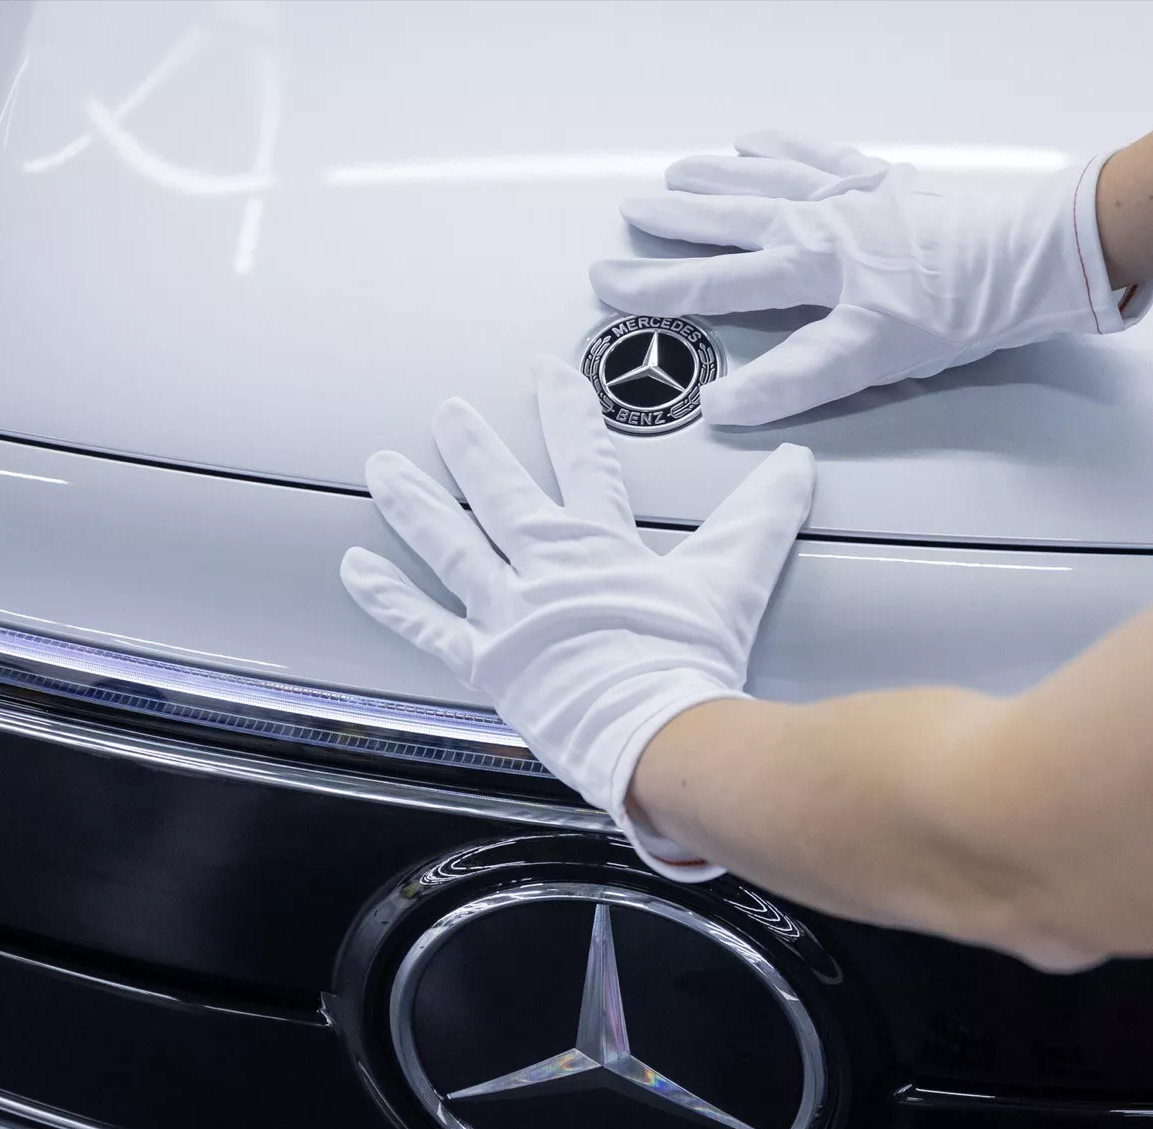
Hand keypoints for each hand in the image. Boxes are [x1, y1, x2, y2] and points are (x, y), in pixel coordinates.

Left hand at [341, 357, 814, 880]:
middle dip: (471, 445)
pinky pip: (425, 625)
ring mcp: (506, 613)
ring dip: (413, 502)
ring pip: (448, 544)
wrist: (660, 733)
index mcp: (599, 544)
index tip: (545, 372)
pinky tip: (357, 568)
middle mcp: (543, 566)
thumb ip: (762, 519)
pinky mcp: (484, 661)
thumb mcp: (733, 580)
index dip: (564, 410)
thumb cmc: (692, 662)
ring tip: (381, 468)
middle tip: (447, 412)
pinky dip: (388, 598)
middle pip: (498, 492)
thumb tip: (795, 466)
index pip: (582, 458)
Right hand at [590, 131, 1152, 426]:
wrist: (1033, 256)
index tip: (608, 283)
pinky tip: (761, 141)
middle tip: (629, 215)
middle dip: (675, 220)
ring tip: (682, 170)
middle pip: (730, 218)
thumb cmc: (960, 306)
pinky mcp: (886, 185)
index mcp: (810, 266)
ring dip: (719, 176)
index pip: (715, 283)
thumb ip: (793, 381)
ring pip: (767, 178)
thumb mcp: (870, 357)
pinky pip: (818, 156)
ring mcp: (852, 197)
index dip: (656, 288)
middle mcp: (822, 221)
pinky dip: (784, 147)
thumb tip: (728, 405)